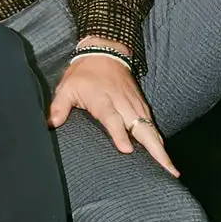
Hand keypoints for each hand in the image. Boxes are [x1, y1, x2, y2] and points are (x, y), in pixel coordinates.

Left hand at [48, 48, 177, 176]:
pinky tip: (163, 155)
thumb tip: (50, 123)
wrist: (105, 51)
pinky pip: (152, 124)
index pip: (112, 118)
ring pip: (150, 128)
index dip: (119, 134)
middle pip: (141, 127)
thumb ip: (59, 106)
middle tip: (166, 169)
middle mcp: (123, 103)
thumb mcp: (67, 87)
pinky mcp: (141, 105)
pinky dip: (158, 139)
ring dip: (161, 147)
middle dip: (155, 148)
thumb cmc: (83, 73)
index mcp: (103, 99)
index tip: (127, 150)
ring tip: (170, 169)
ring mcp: (135, 104)